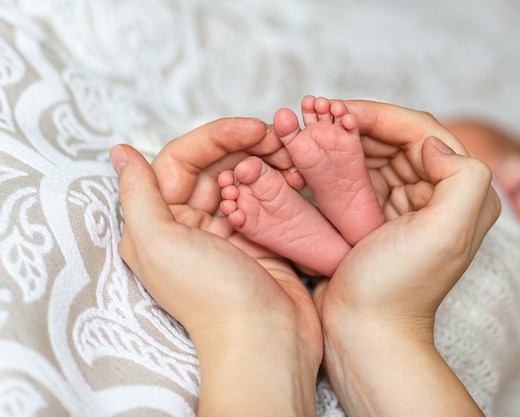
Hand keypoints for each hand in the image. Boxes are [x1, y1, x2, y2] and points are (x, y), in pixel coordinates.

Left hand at [111, 118, 321, 416]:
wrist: (265, 340)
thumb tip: (120, 152)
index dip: (216, 137)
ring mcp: (228, 231)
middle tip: (279, 141)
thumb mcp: (158, 244)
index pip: (182, 159)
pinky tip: (297, 176)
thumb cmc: (209, 296)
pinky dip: (281, 184)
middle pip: (215, 165)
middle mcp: (191, 223)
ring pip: (243, 179)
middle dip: (246, 147)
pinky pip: (266, 200)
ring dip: (266, 162)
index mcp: (161, 222)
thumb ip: (136, 195)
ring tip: (292, 157)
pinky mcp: (260, 240)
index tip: (253, 128)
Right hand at [314, 100, 498, 416]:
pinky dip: (333, 161)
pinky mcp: (373, 216)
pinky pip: (354, 176)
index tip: (338, 109)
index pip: (421, 132)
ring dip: (341, 136)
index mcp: (462, 192)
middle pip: (394, 138)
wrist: (367, 333)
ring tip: (307, 125)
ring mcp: (401, 204)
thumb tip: (431, 143)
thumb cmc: (402, 287)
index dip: (380, 114)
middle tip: (315, 111)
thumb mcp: (447, 234)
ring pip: (371, 153)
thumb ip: (462, 177)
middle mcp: (435, 194)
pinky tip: (308, 154)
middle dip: (355, 120)